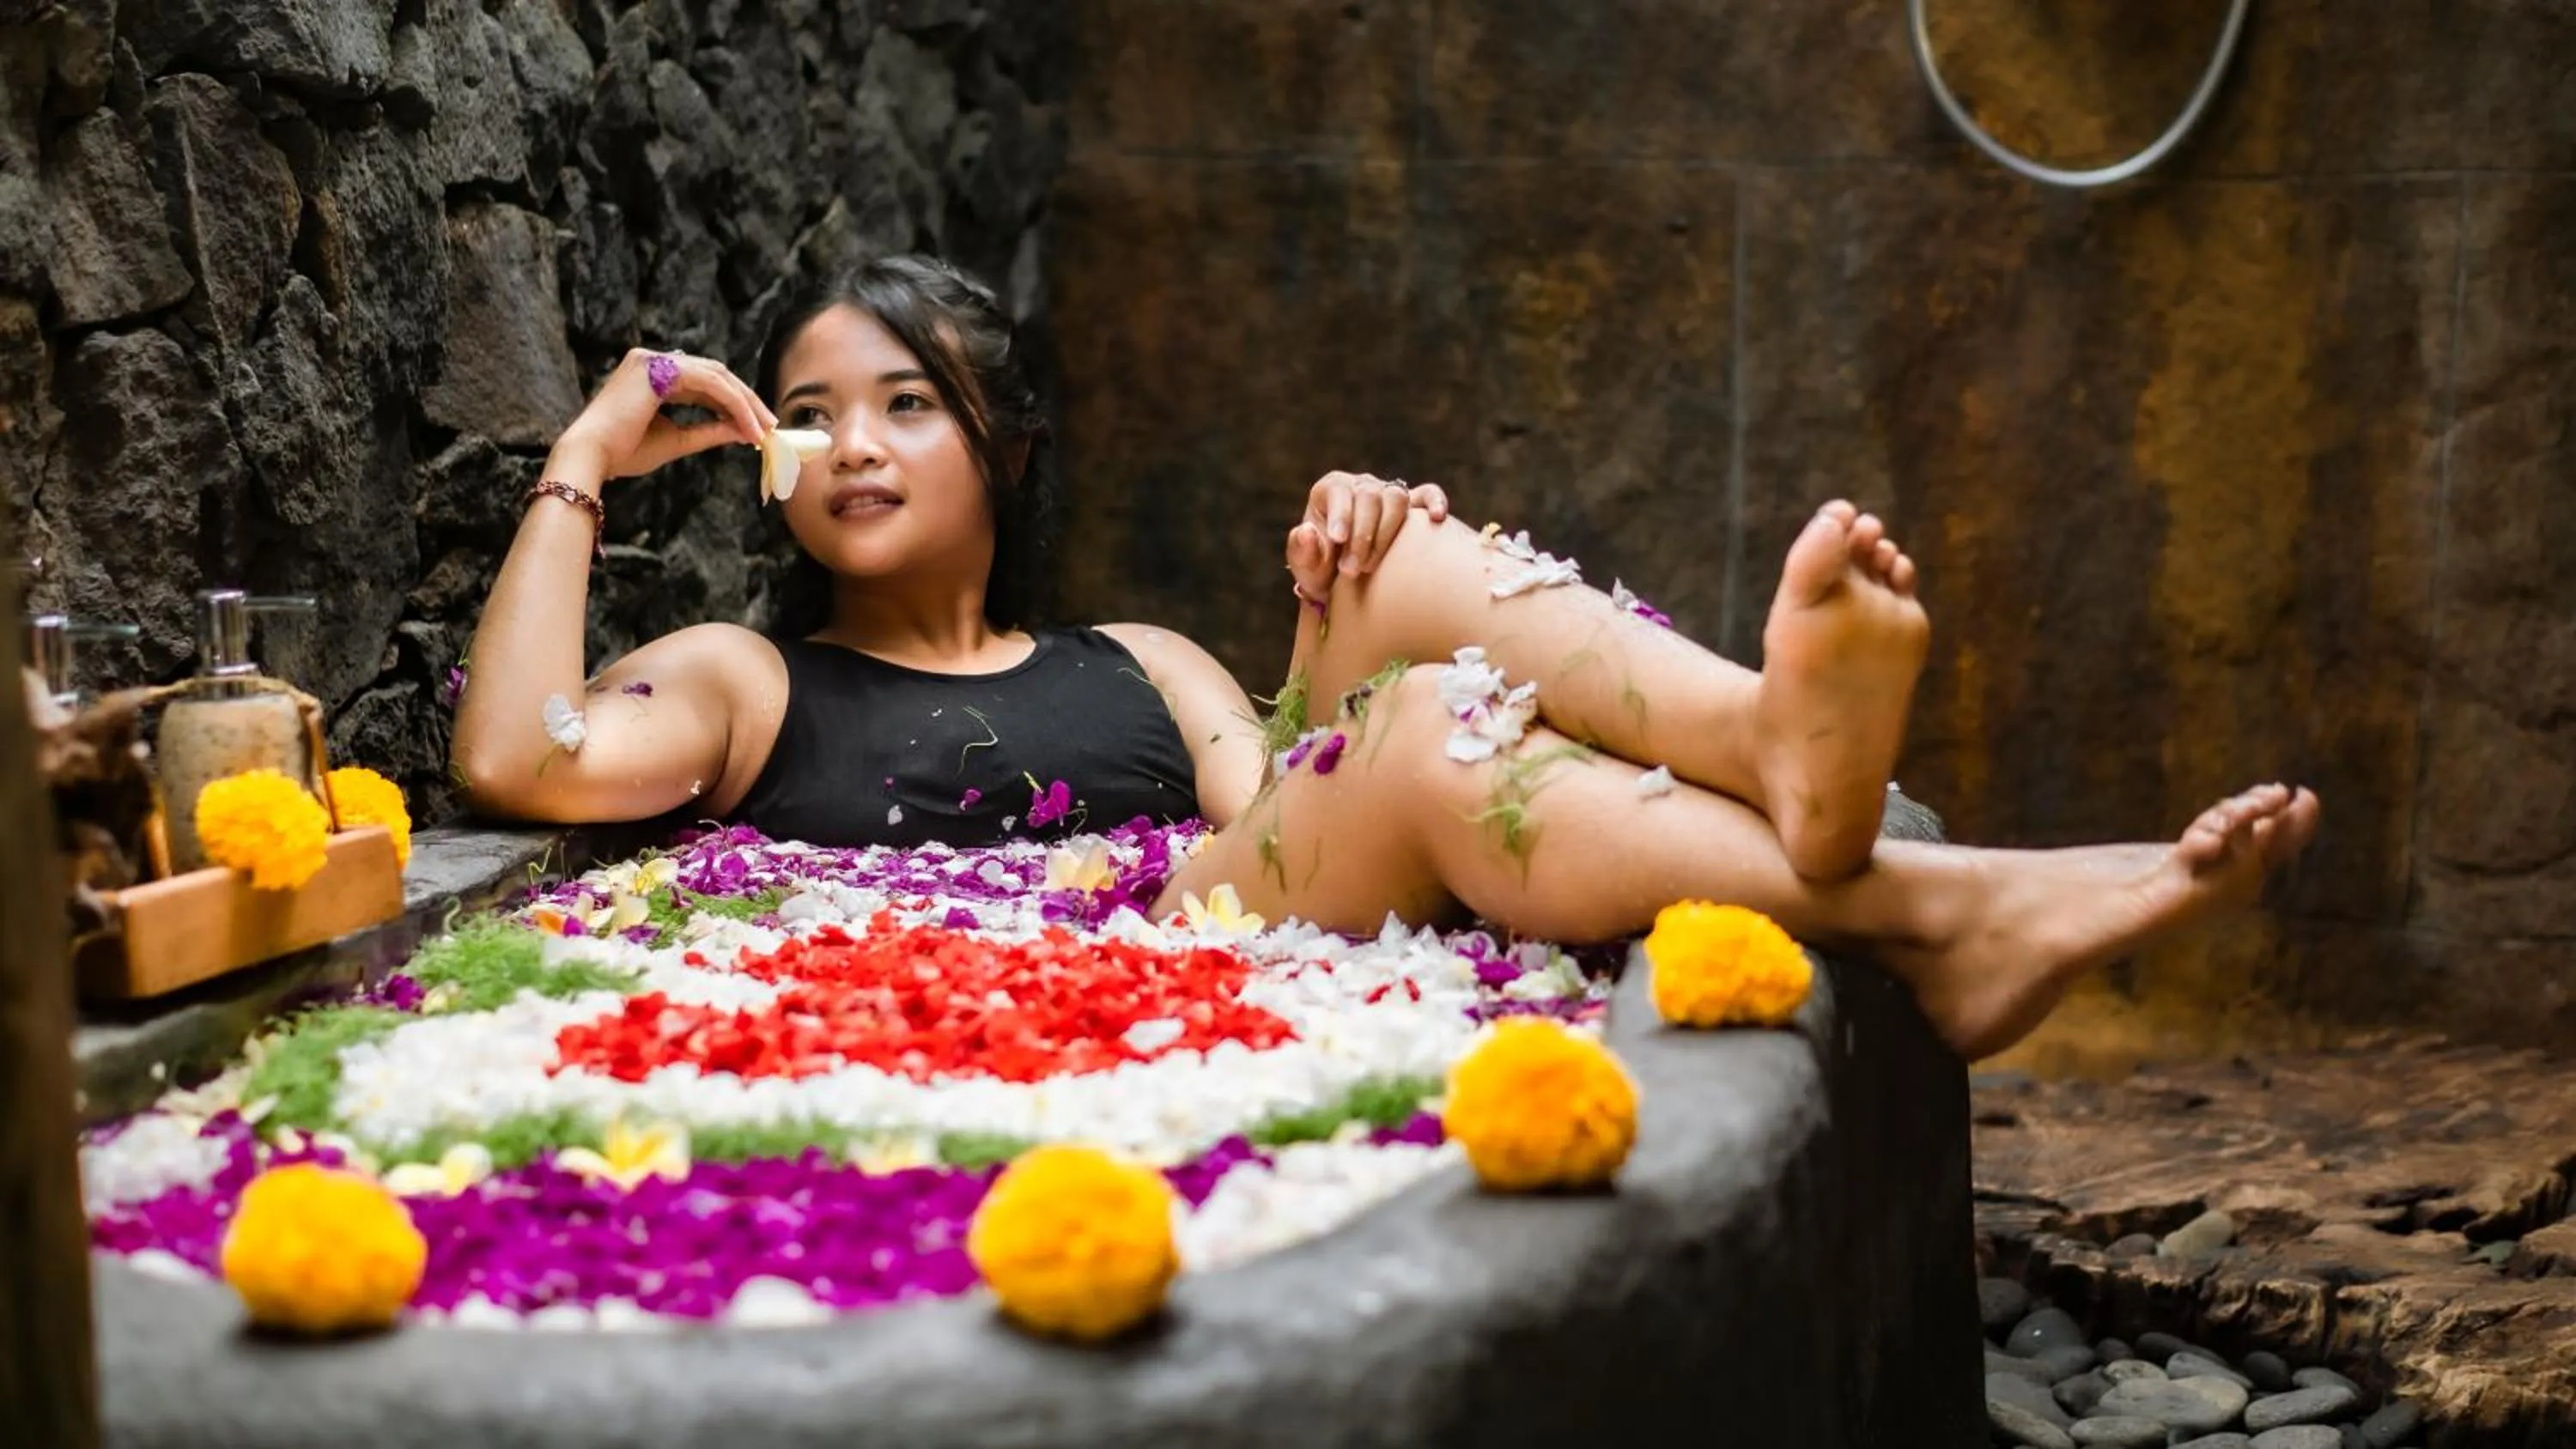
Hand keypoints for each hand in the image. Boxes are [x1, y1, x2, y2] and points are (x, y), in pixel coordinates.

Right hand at [550, 348, 778, 482]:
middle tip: (770, 426)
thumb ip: (709, 432)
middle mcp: (652, 362)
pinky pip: (709, 382)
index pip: (703, 384)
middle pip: (714, 374)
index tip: (755, 427)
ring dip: (745, 403)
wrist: (592, 457)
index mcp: (652, 377)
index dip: (732, 404)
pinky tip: (747, 425)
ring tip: (764, 429)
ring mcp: (653, 360)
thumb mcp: (676, 440)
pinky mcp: (658, 368)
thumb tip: (744, 431)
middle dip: (746, 400)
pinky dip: (733, 403)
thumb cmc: (624, 453)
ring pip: (716, 376)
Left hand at [1285, 472, 1450, 603]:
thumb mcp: (1306, 567)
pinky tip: (1436, 517)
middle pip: (1369, 497)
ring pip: (1396, 498)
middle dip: (1362, 536)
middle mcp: (1360, 486)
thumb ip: (1301, 551)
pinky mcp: (1411, 506)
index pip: (1339, 491)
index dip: (1341, 514)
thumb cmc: (1323, 572)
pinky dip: (1434, 501)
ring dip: (1387, 532)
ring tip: (1372, 565)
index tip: (1338, 541)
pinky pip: (1427, 494)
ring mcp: (1386, 493)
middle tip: (1351, 570)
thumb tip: (1307, 531)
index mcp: (1330, 490)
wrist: (1347, 582)